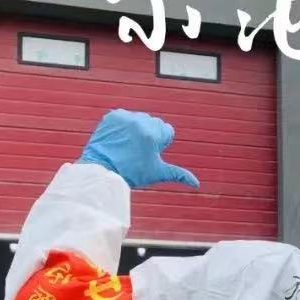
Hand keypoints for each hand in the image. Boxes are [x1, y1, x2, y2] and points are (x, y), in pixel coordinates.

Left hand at [79, 109, 198, 188]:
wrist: (102, 170)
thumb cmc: (132, 174)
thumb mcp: (157, 173)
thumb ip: (178, 174)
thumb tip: (197, 184)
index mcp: (153, 134)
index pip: (167, 130)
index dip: (161, 143)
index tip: (149, 153)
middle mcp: (139, 122)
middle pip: (155, 123)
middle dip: (150, 135)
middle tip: (137, 151)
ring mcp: (125, 118)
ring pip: (140, 119)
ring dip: (138, 129)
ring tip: (128, 146)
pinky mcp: (113, 116)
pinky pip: (126, 117)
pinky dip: (124, 125)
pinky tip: (120, 139)